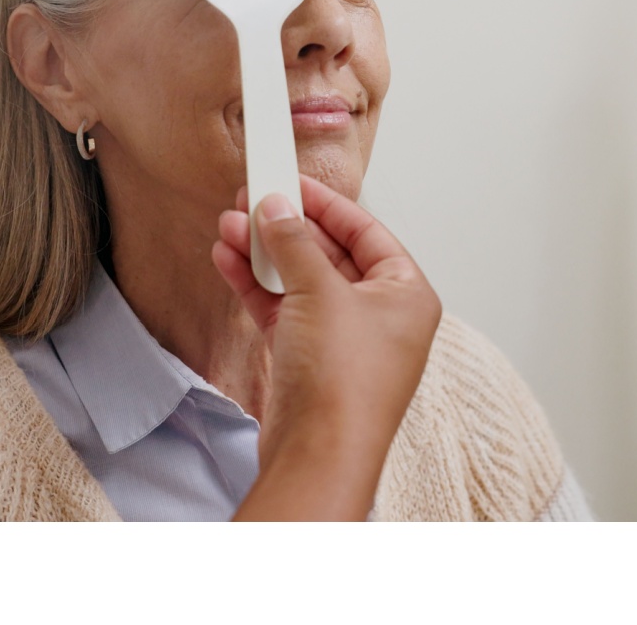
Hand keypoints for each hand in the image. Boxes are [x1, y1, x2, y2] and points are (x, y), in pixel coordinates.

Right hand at [212, 175, 440, 519]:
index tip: (292, 180)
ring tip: (229, 223)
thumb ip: (295, 243)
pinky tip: (229, 258)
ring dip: (263, 254)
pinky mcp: (309, 363)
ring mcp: (343, 341)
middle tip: (252, 198)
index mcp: (407, 295)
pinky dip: (256, 286)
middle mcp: (381, 317)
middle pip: (330, 254)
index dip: (326, 203)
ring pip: (300, 282)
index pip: (366, 231)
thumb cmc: (344, 385)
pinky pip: (282, 310)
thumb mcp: (320, 292)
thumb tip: (277, 208)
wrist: (317, 456)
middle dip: (287, 227)